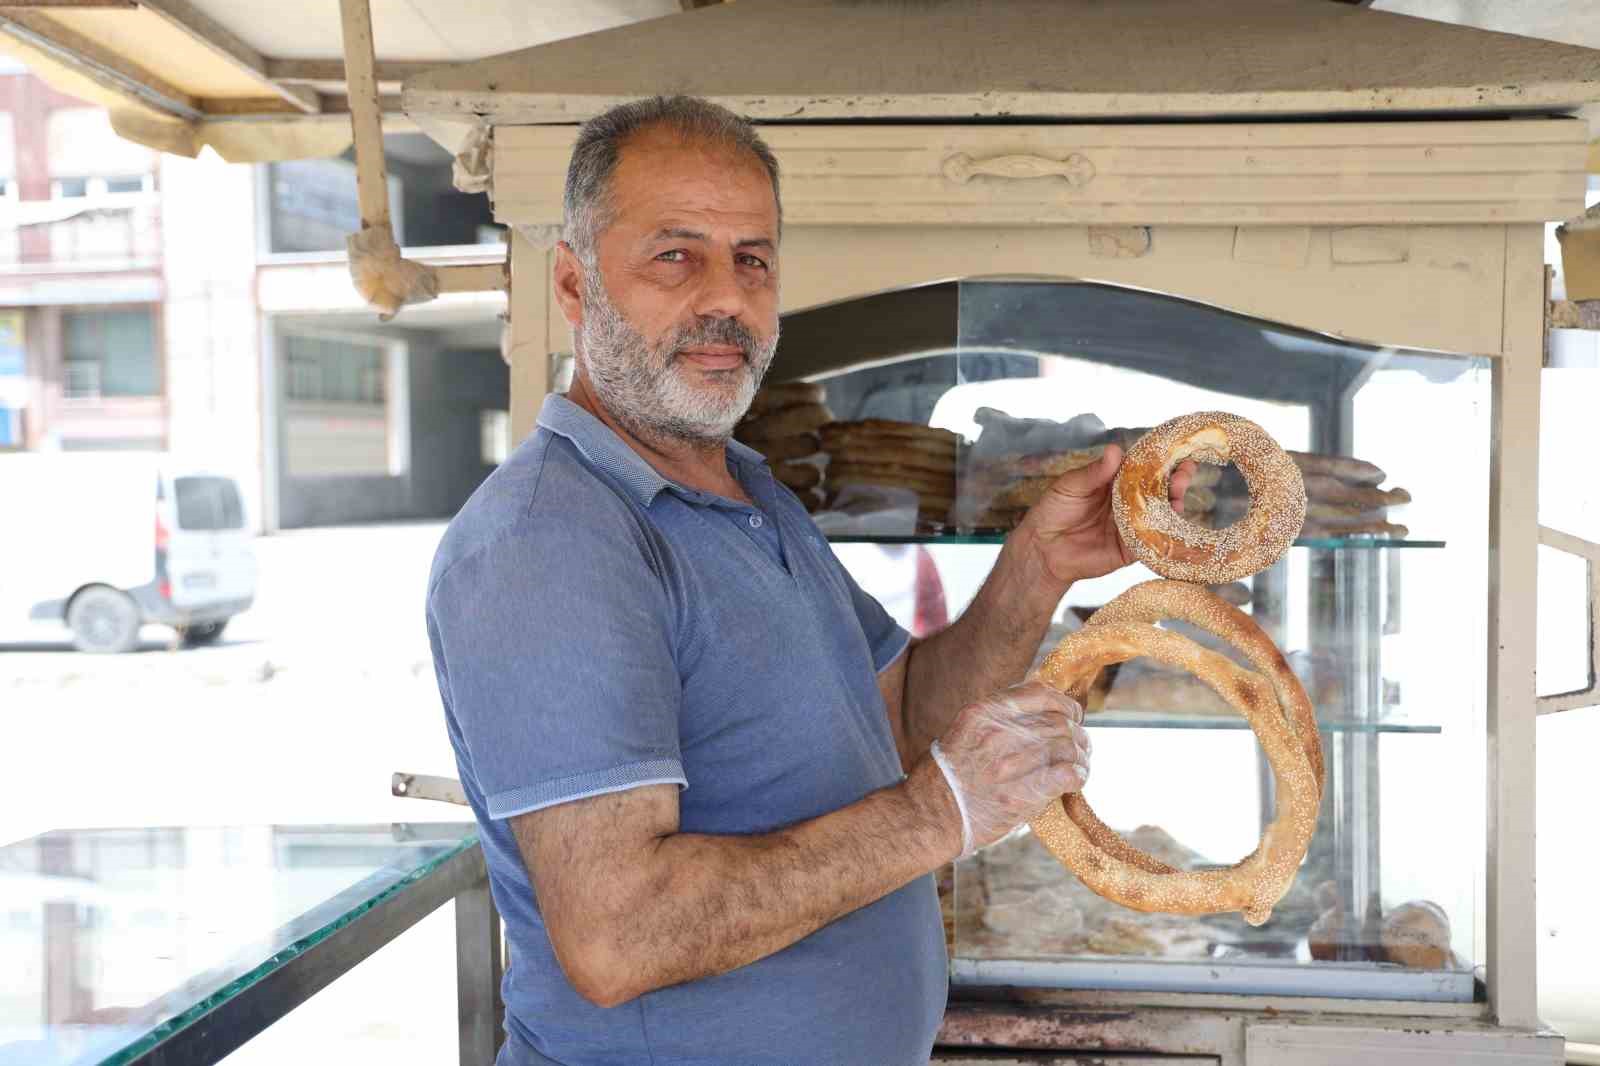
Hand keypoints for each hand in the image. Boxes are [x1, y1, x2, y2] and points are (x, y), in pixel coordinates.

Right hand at [923, 681, 1089, 858]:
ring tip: (1080, 764)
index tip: (1071, 713)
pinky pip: (1068, 774)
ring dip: (1081, 755)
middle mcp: (1000, 732)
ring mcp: (1012, 762)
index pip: (1039, 692)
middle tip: (1081, 745)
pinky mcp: (1025, 792)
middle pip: (1059, 720)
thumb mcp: (963, 730)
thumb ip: (998, 720)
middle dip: (1076, 733)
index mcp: (984, 712)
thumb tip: (1037, 716)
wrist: (931, 816)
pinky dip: (1079, 775)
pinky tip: (1076, 780)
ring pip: (1068, 746)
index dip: (1063, 702)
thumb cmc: (944, 776)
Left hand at [1018, 444, 1193, 585]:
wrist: (1042, 548)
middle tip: (1185, 472)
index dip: (1160, 461)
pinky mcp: (1131, 549)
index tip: (1177, 451)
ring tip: (1178, 495)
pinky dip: (1164, 534)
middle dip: (1174, 481)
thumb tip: (1115, 450)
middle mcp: (1129, 503)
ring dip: (1173, 505)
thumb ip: (1094, 472)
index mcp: (1116, 483)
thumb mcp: (1071, 485)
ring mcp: (1132, 526)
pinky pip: (1151, 542)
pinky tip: (1172, 524)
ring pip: (1160, 515)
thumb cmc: (1054, 510)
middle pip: (1158, 491)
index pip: (1143, 469)